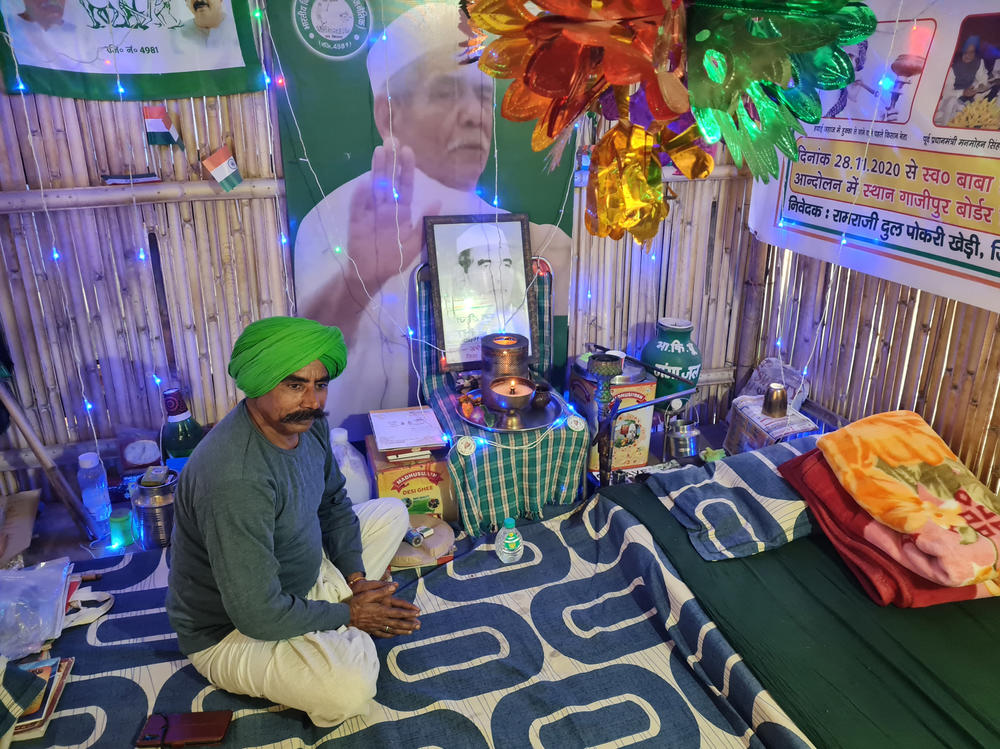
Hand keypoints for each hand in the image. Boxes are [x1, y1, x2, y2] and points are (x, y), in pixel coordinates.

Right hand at [346, 138, 440, 295]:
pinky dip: (362, 197)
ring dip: (376, 171)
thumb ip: (424, 221)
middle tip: (391, 141)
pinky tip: (366, 183)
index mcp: (401, 211)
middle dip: (390, 162)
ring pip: (374, 188)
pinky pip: (359, 208)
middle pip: (388, 181)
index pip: (405, 186)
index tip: (408, 151)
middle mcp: (385, 208)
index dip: (406, 169)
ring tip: (379, 152)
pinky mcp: (357, 222)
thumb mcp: (415, 242)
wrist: (372, 276)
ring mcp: (370, 213)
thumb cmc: (394, 259)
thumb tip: (438, 200)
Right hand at [347, 582, 420, 637]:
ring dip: (403, 630)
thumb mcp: (368, 593)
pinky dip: (391, 635)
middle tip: (419, 625)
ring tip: (411, 632)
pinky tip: (396, 635)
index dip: (409, 612)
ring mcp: (376, 626)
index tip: (418, 613)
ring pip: (392, 630)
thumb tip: (395, 585)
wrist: (343, 616)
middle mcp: (381, 619)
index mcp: (382, 610)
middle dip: (409, 624)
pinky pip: (383, 634)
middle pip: (398, 623)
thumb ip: (382, 590)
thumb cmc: (355, 603)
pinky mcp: (371, 630)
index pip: (399, 612)